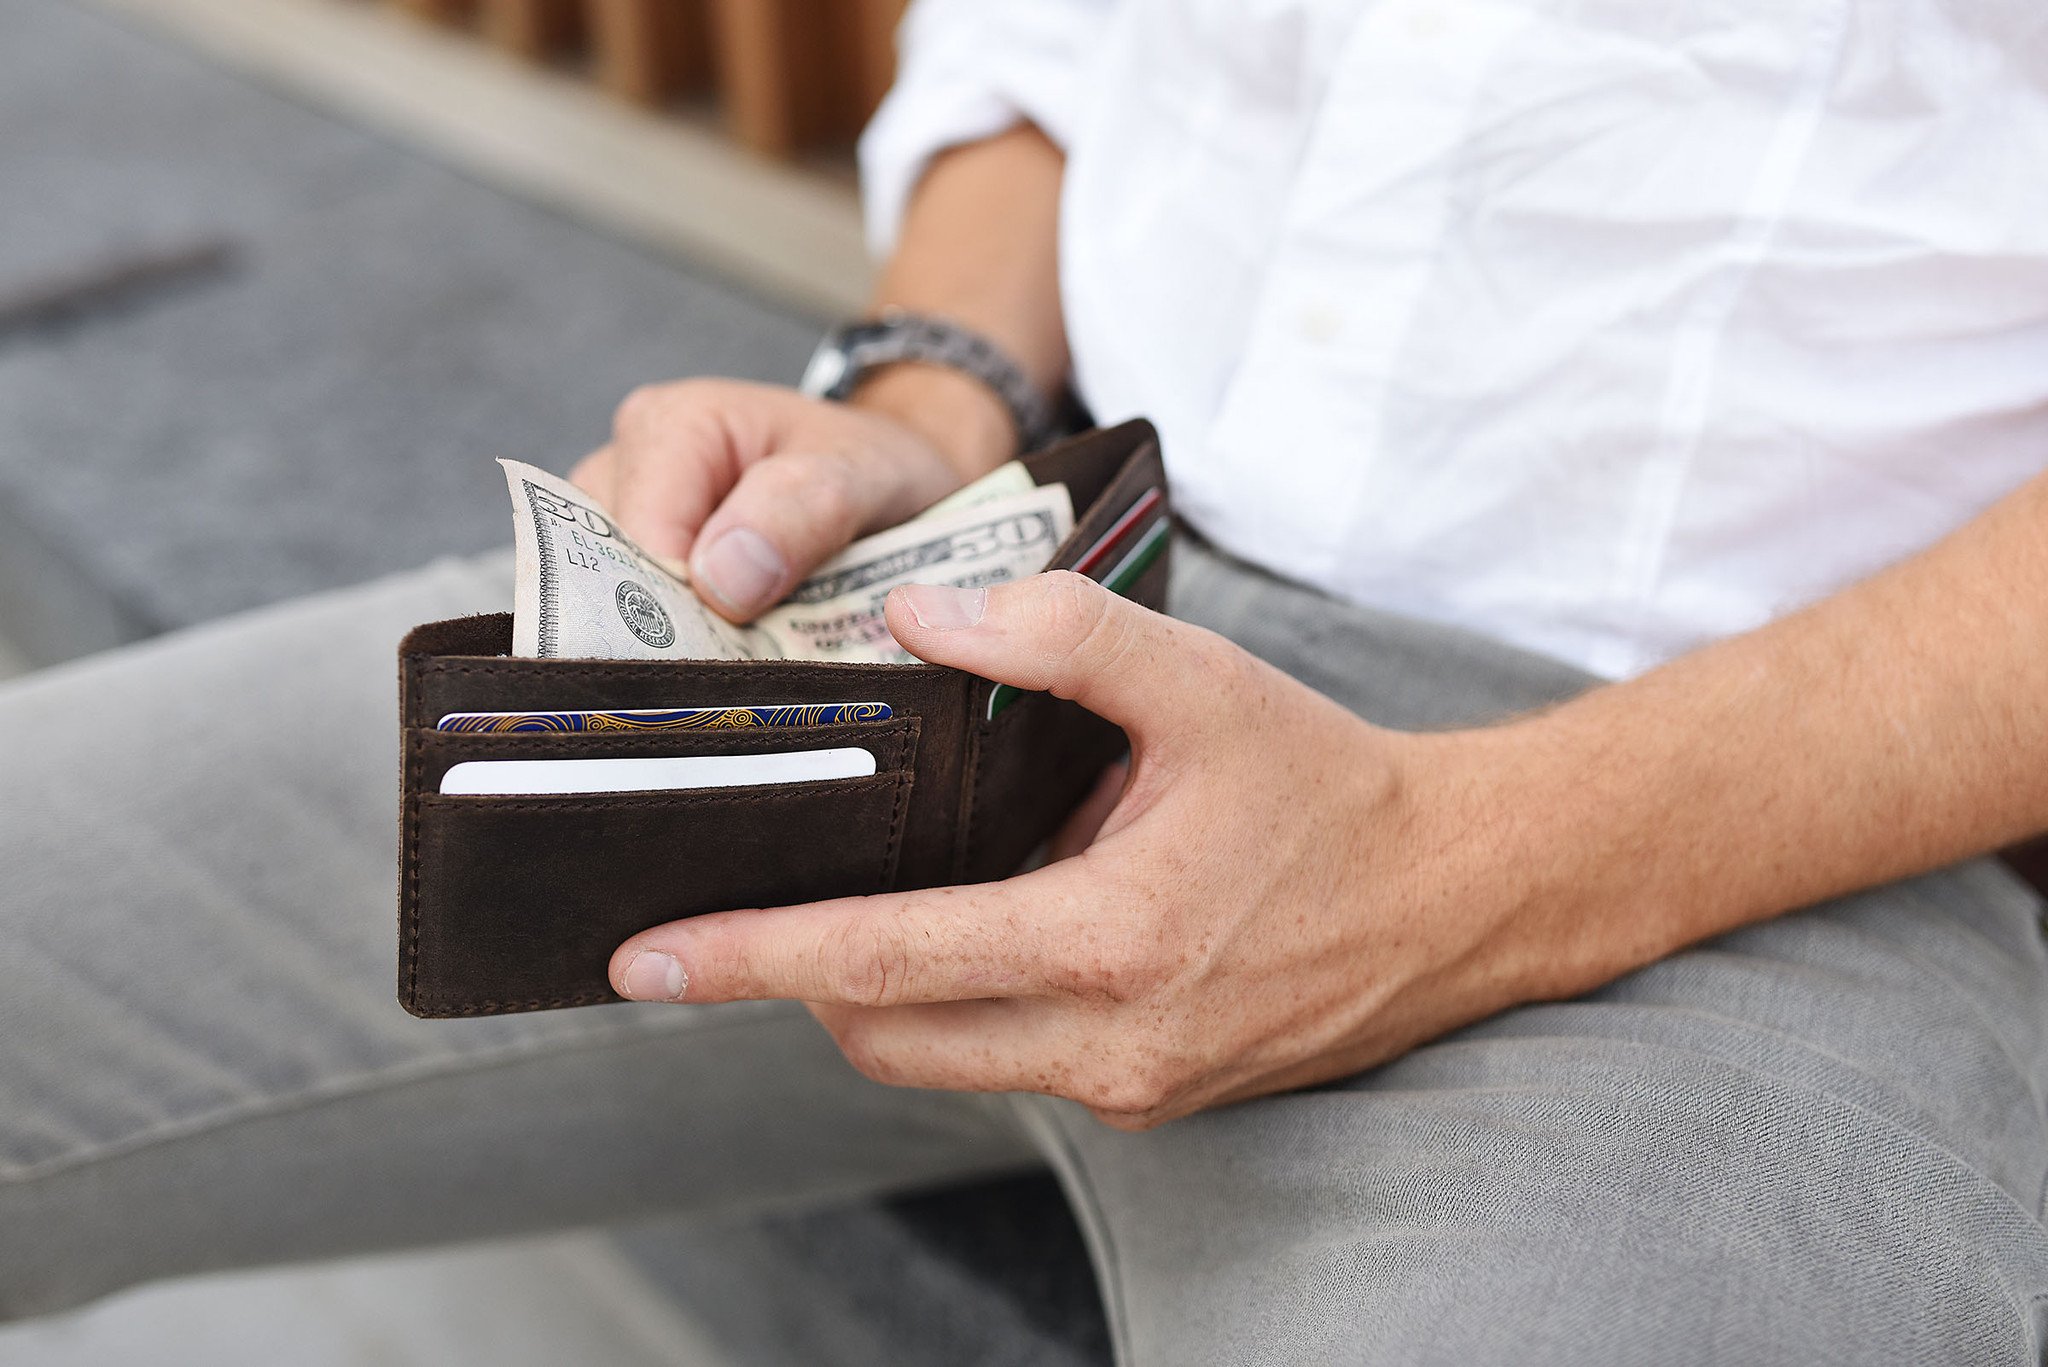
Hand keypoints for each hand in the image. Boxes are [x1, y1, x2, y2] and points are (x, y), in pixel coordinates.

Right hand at [570, 374, 1010, 621]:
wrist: (889, 490)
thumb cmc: (869, 467)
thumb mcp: (864, 475)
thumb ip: (804, 510)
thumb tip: (721, 580)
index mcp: (669, 426)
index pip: (641, 544)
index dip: (689, 611)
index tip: (752, 652)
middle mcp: (624, 472)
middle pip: (613, 583)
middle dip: (682, 637)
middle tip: (760, 664)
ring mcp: (619, 530)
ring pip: (618, 617)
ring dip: (687, 652)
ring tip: (758, 656)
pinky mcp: (633, 578)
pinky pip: (636, 633)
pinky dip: (688, 656)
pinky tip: (737, 660)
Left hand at [608, 573, 1586, 1129]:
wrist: (1454, 894)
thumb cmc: (1327, 789)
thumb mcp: (1201, 682)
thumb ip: (1056, 634)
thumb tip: (915, 620)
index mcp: (1110, 944)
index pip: (882, 964)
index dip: (751, 958)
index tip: (647, 957)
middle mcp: (1109, 1043)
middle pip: (882, 1036)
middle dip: (793, 980)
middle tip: (732, 906)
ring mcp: (1127, 1086)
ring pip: (936, 1058)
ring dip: (872, 992)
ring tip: (842, 900)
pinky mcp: (1146, 1096)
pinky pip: (1002, 1060)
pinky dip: (952, 1003)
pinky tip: (962, 921)